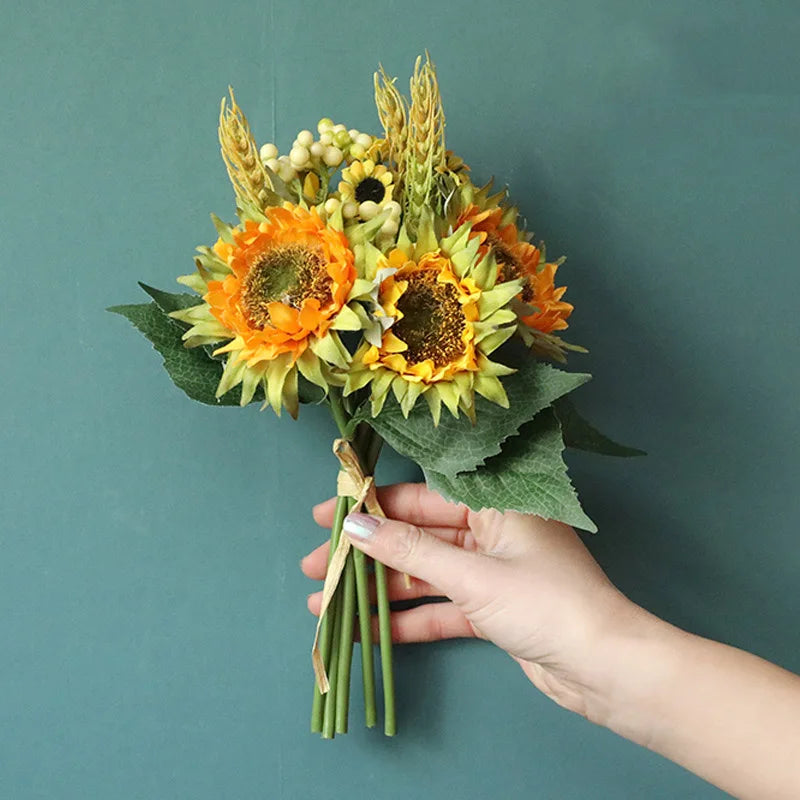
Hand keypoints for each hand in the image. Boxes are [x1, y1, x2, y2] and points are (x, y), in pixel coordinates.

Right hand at [303, 482, 639, 716]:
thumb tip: (354, 526)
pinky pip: (440, 607)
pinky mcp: (491, 609)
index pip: (422, 494)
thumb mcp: (472, 575)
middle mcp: (491, 531)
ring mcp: (491, 572)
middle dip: (368, 552)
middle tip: (317, 564)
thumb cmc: (547, 604)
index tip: (331, 511)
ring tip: (326, 604)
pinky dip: (406, 620)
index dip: (373, 503)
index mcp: (496, 504)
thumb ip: (409, 552)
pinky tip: (364, 630)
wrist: (605, 669)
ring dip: (379, 590)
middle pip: (417, 536)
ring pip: (424, 574)